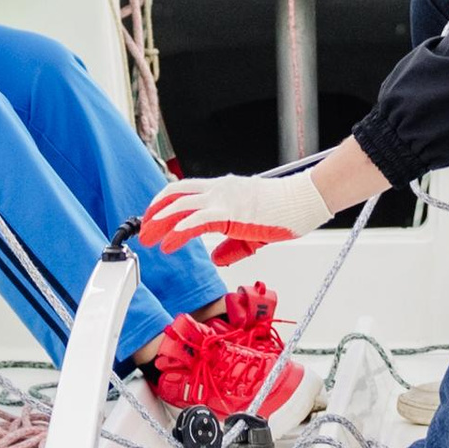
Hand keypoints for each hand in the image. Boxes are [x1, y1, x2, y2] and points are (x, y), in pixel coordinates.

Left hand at [137, 168, 330, 264]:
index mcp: (224, 189)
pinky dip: (178, 232)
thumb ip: (232, 245)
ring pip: (181, 205)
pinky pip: (196, 221)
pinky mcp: (230, 213)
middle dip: (155, 213)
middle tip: (143, 231)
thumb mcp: (253, 230)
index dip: (165, 203)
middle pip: (176, 195)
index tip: (153, 218)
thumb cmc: (285, 211)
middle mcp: (220, 189)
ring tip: (149, 238)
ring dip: (160, 222)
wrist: (305, 200)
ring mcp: (224, 199)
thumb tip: (217, 258)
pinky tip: (168, 243)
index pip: (185, 190)